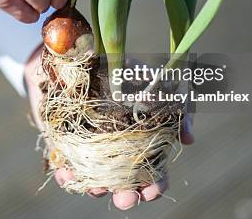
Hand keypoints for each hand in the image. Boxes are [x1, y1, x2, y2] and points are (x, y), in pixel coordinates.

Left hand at [24, 48, 194, 209]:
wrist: (78, 52)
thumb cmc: (120, 67)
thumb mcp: (152, 80)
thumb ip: (176, 105)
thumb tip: (188, 140)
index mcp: (140, 139)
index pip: (152, 172)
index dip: (154, 186)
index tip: (151, 192)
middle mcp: (115, 149)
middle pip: (124, 183)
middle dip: (127, 196)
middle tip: (126, 201)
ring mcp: (88, 148)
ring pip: (95, 178)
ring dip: (97, 187)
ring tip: (97, 188)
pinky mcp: (63, 142)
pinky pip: (65, 164)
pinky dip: (66, 174)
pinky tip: (67, 175)